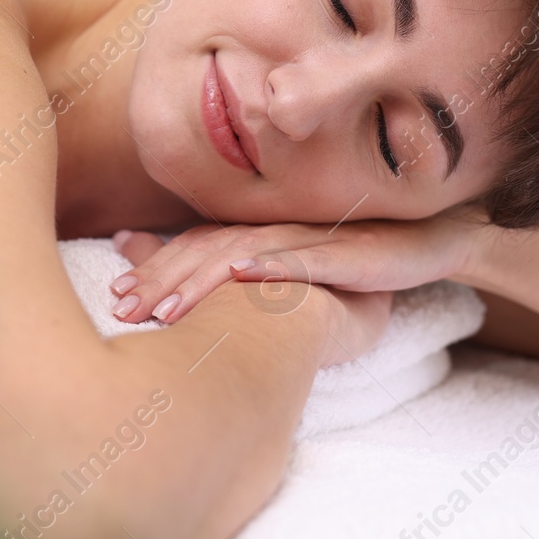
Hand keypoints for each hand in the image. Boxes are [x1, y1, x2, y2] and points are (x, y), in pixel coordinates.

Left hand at [112, 230, 394, 367]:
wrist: (425, 244)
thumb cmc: (348, 261)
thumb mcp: (281, 268)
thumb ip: (224, 263)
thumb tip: (152, 259)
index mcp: (256, 233)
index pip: (192, 249)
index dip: (152, 270)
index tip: (114, 295)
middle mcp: (273, 230)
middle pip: (205, 251)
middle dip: (161, 280)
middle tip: (122, 309)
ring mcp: (308, 238)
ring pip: (244, 254)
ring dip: (202, 280)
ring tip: (167, 308)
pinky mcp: (344, 253)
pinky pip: (302, 259)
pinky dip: (269, 265)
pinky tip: (241, 274)